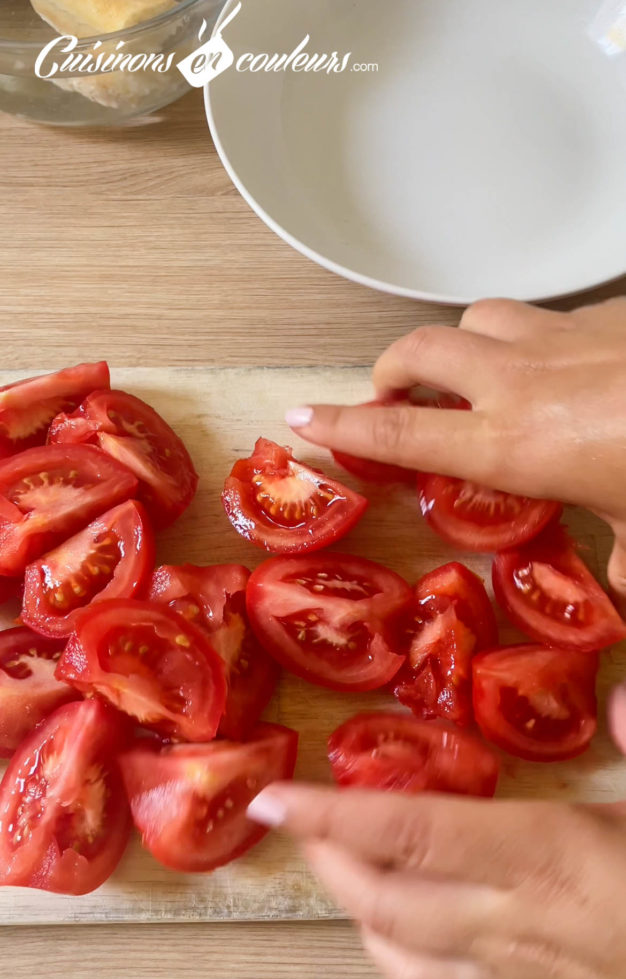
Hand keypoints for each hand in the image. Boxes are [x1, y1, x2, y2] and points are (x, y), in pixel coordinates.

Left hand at [248, 763, 625, 978]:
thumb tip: (624, 702)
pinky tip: (406, 942)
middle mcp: (520, 924)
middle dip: (328, 861)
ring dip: (357, 915)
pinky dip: (409, 967)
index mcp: (548, 857)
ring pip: (407, 966)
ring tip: (338, 871)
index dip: (332, 814)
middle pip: (388, 903)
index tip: (274, 797)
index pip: (409, 832)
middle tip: (297, 819)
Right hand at [284, 297, 625, 597]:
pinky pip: (543, 313)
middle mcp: (520, 382)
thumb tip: (621, 584)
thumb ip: (621, 560)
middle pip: (419, 348)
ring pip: (477, 314)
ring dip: (458, 341)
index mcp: (512, 444)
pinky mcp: (602, 313)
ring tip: (468, 371)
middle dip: (390, 368)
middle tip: (389, 395)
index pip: (400, 431)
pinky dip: (527, 334)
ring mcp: (560, 338)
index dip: (342, 425)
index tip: (302, 417)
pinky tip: (558, 362)